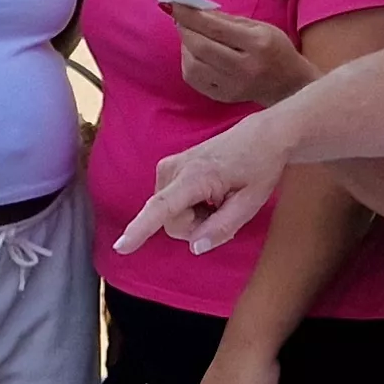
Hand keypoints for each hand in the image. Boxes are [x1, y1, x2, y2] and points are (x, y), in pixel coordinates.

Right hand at [115, 116, 288, 255]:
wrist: (262, 135)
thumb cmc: (260, 166)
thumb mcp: (250, 202)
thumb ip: (222, 227)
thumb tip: (195, 248)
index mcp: (196, 176)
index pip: (162, 207)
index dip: (140, 230)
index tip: (120, 247)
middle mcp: (173, 168)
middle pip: (169, 221)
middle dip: (194, 228)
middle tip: (223, 212)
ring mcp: (168, 166)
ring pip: (168, 214)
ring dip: (193, 217)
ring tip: (218, 200)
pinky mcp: (167, 167)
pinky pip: (170, 203)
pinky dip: (189, 208)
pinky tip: (209, 195)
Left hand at [167, 2, 317, 105]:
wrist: (289, 84)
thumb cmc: (274, 49)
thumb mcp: (258, 27)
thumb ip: (226, 19)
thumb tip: (195, 9)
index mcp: (257, 44)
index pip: (215, 28)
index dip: (190, 16)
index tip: (173, 4)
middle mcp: (244, 67)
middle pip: (201, 47)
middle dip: (184, 29)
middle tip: (180, 18)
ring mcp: (233, 86)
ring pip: (193, 65)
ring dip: (185, 46)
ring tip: (191, 36)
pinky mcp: (224, 97)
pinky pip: (194, 79)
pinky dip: (188, 63)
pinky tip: (195, 54)